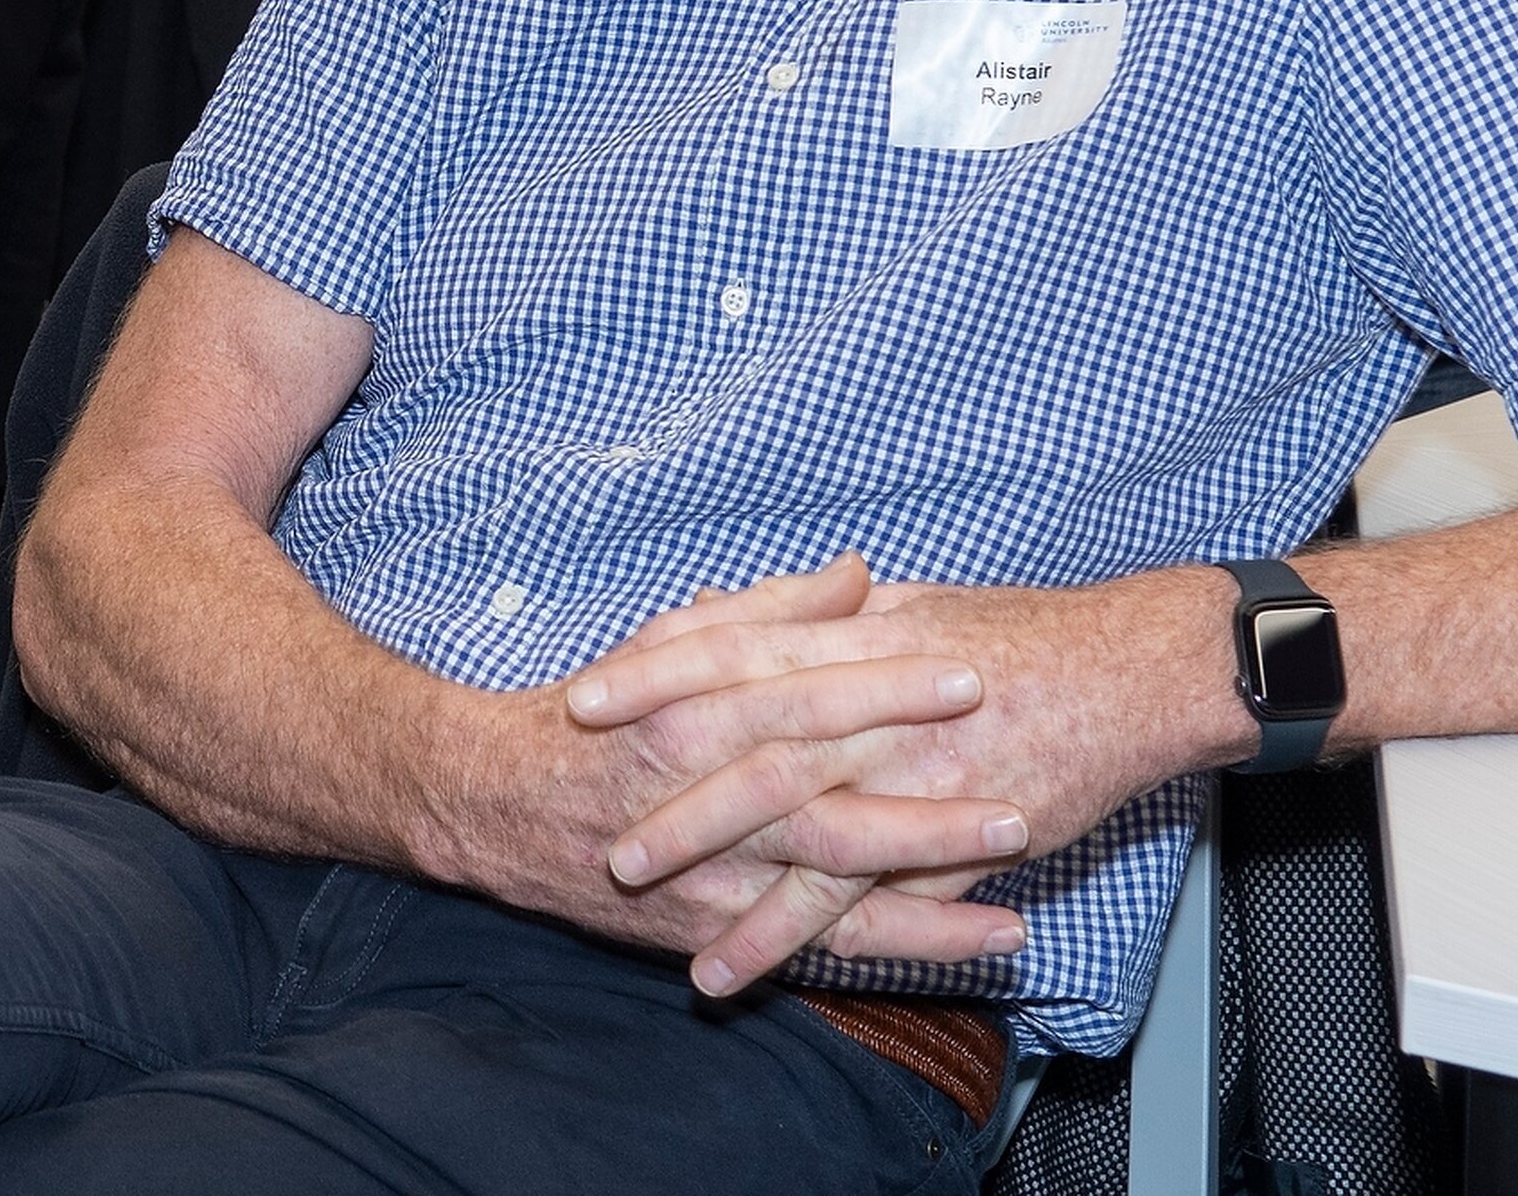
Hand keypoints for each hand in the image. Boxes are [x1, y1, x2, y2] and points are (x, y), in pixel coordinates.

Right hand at [411, 559, 1036, 992]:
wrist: (497, 806)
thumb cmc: (595, 718)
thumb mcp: (666, 647)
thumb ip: (767, 613)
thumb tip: (857, 574)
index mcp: (687, 711)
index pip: (797, 693)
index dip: (881, 685)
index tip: (964, 671)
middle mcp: (696, 794)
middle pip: (821, 791)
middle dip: (921, 788)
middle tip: (1014, 776)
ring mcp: (707, 870)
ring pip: (828, 876)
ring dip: (930, 870)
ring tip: (1020, 851)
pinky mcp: (715, 928)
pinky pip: (822, 942)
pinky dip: (906, 941)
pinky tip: (985, 935)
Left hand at [564, 558, 1248, 991]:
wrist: (1134, 671)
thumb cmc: (1016, 632)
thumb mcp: (902, 606)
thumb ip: (808, 616)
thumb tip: (723, 609)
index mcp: (856, 643)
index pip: (733, 653)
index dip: (654, 676)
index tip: (582, 700)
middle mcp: (879, 712)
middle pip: (754, 753)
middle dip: (672, 797)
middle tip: (599, 834)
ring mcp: (919, 781)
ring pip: (806, 837)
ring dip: (730, 885)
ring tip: (655, 920)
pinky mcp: (960, 844)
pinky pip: (873, 902)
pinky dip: (808, 937)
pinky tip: (751, 967)